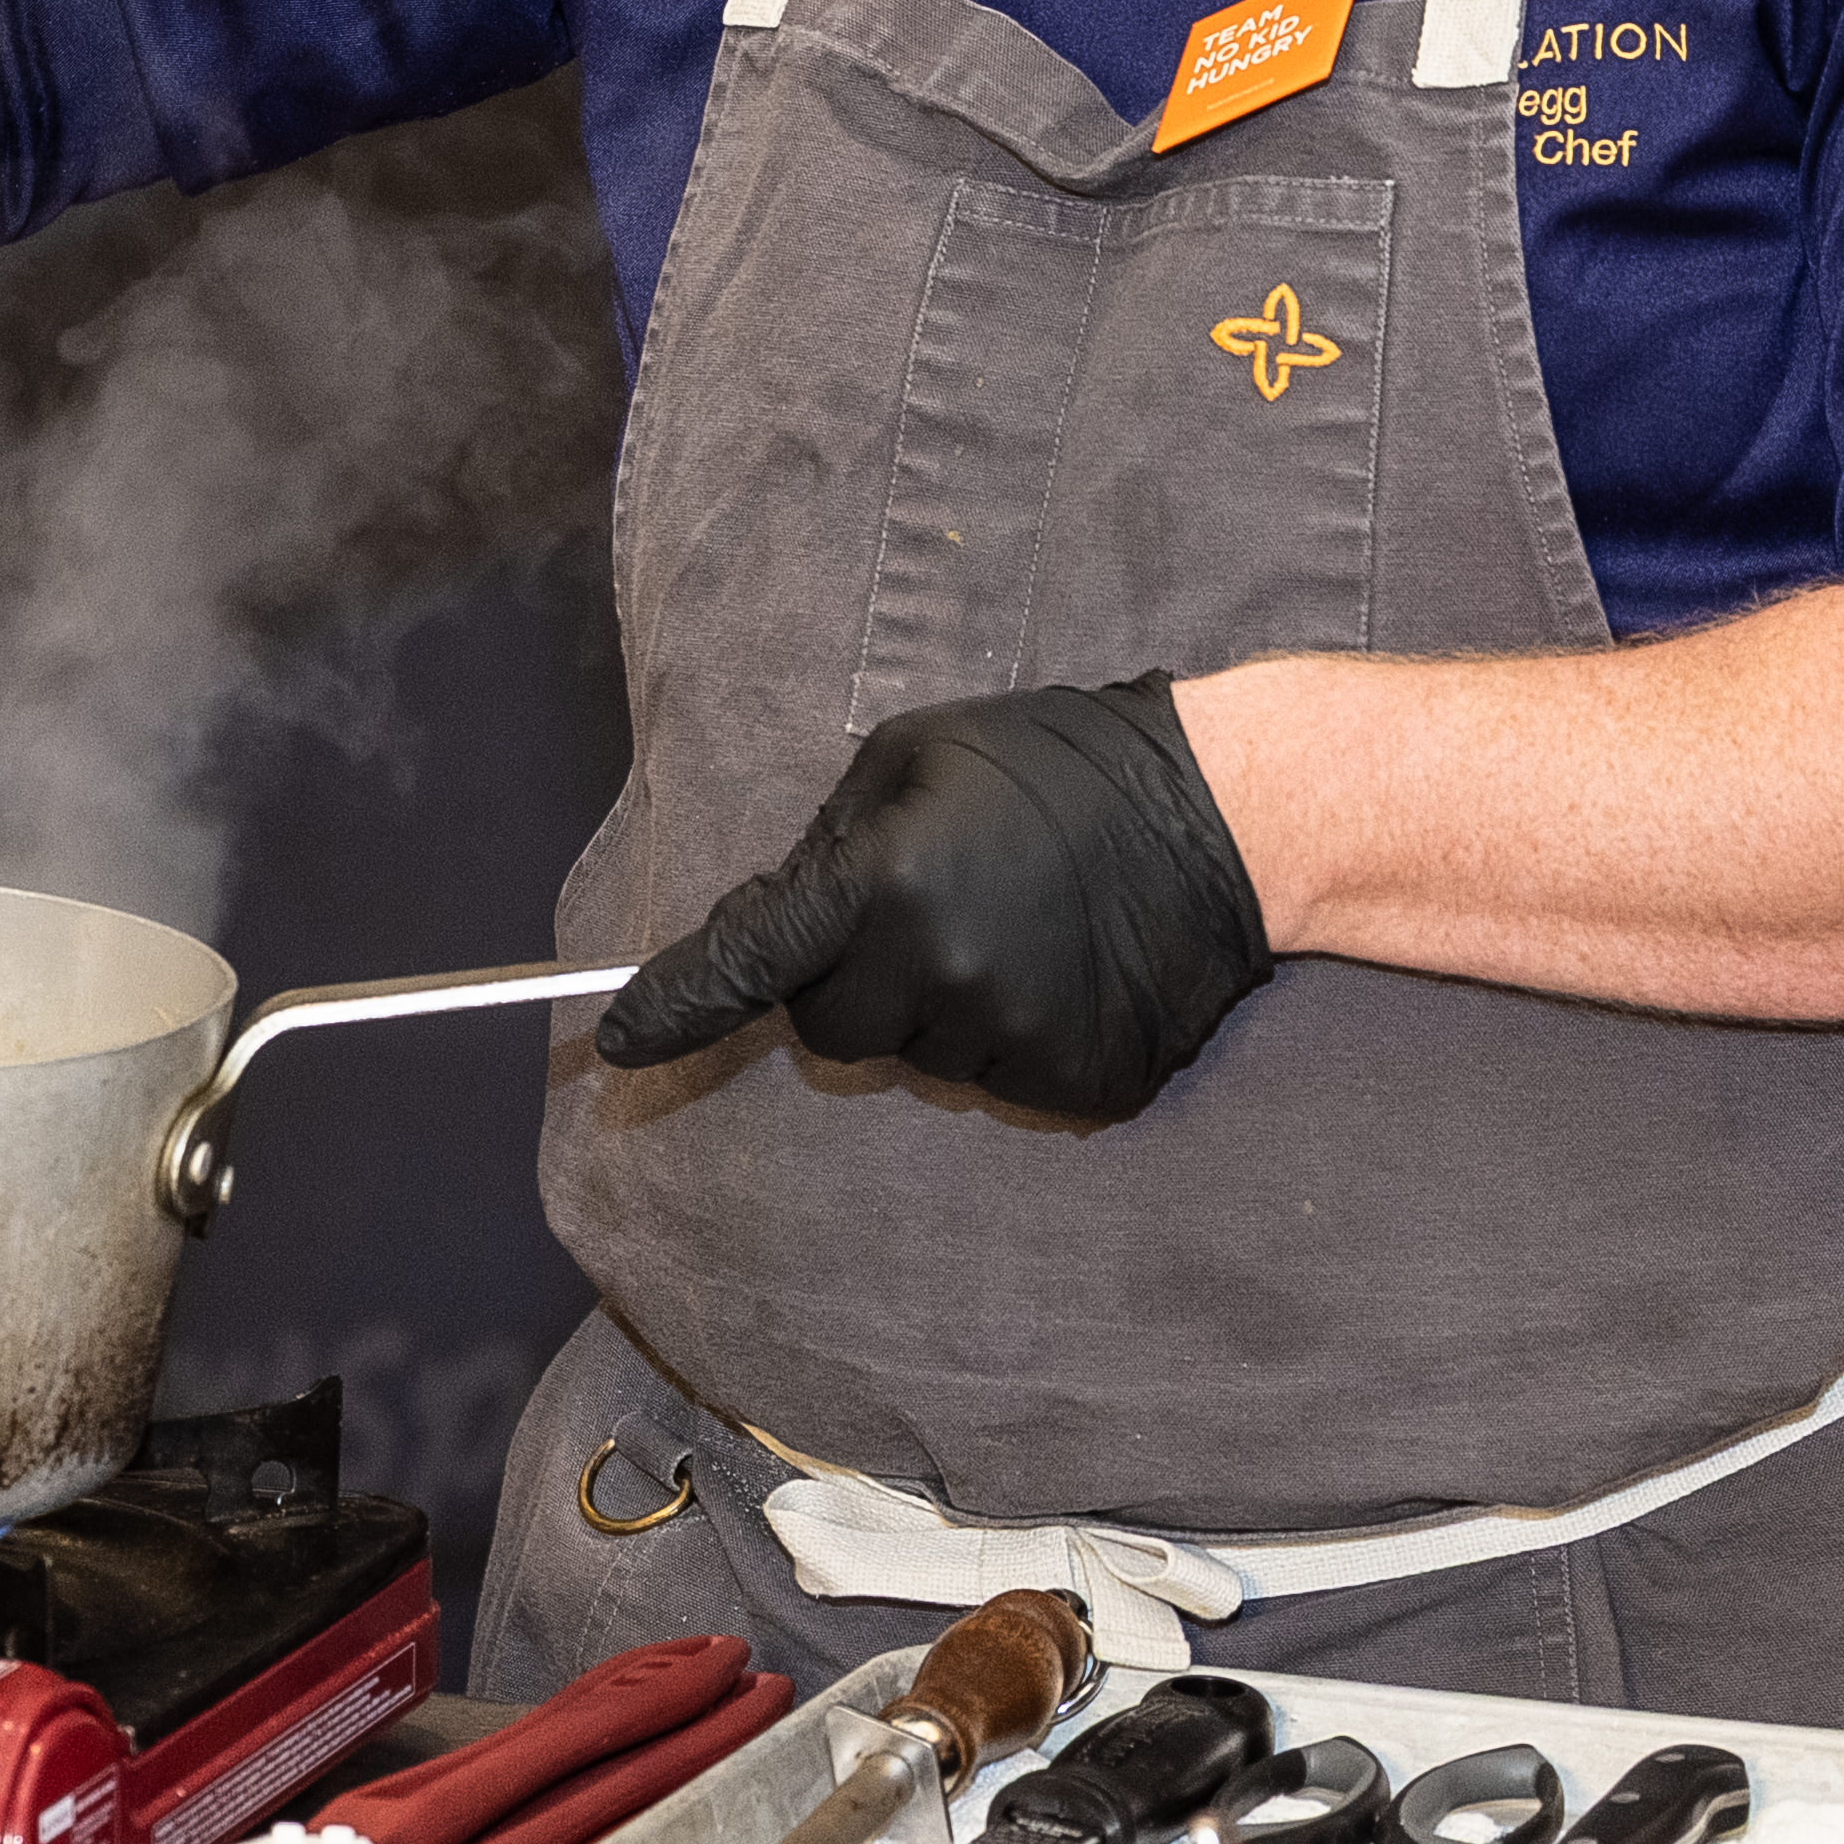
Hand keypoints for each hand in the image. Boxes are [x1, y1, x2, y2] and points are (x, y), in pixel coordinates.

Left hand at [593, 676, 1272, 1123]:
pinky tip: (1061, 970)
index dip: (674, 1009)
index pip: (746, 967)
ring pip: (915, 1061)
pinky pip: (996, 1084)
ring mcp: (1010, 1041)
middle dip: (850, 983)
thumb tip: (764, 931)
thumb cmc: (1052, 765)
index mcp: (882, 884)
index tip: (618, 1046)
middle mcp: (938, 975)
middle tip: (926, 913)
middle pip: (829, 1031)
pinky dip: (1010, 1040)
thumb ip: (823, 850)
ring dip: (937, 1009)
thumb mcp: (911, 758)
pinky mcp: (1074, 1084)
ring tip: (1015, 928)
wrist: (1225, 813)